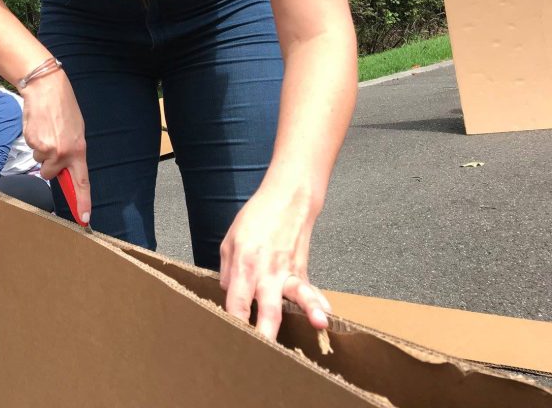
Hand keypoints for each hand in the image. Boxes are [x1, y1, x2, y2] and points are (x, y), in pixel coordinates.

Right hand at [20, 69, 90, 224]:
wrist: (45, 88)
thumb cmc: (63, 108)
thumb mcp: (76, 131)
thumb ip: (72, 152)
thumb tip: (66, 170)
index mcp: (78, 150)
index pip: (81, 182)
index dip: (83, 202)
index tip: (84, 219)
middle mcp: (62, 153)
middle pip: (50, 174)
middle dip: (49, 163)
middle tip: (52, 142)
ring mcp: (46, 148)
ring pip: (40, 161)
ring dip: (41, 149)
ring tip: (46, 130)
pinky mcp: (32, 142)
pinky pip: (32, 150)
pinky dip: (34, 141)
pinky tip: (38, 126)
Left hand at [218, 181, 330, 340]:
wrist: (287, 199)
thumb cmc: (256, 218)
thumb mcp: (230, 241)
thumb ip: (228, 272)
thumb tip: (228, 295)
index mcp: (244, 265)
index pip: (236, 301)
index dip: (234, 323)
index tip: (230, 342)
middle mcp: (267, 271)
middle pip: (267, 307)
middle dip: (266, 333)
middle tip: (262, 355)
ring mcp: (288, 271)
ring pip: (299, 296)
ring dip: (308, 312)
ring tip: (316, 327)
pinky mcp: (303, 270)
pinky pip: (311, 290)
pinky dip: (320, 305)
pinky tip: (326, 318)